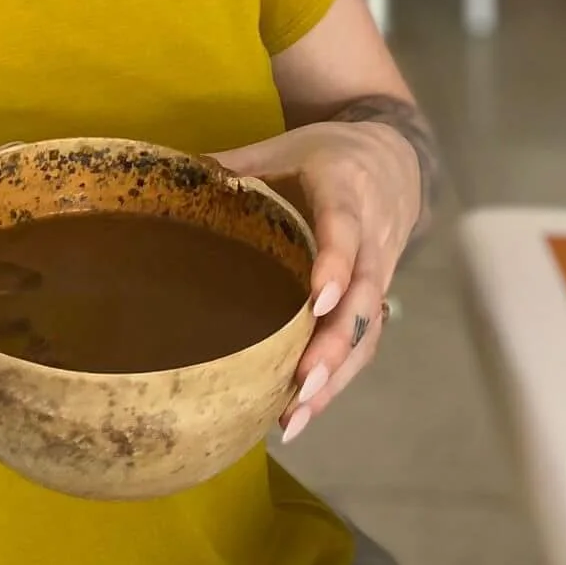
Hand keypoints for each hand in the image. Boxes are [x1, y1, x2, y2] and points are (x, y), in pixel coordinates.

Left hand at [210, 120, 422, 441]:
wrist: (394, 160)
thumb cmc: (326, 155)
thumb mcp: (283, 148)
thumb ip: (235, 166)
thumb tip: (171, 180)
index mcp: (346, 189)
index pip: (345, 228)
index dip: (335, 263)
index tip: (318, 300)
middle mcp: (373, 237)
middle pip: (364, 298)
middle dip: (334, 345)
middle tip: (300, 384)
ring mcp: (382, 273)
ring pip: (368, 331)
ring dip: (337, 376)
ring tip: (296, 416)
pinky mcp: (379, 299)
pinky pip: (366, 342)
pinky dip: (340, 379)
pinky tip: (304, 410)